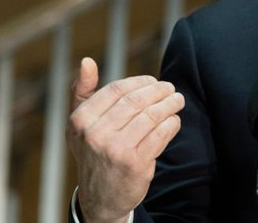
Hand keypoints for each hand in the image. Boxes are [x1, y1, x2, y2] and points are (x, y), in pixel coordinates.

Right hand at [67, 57, 184, 222]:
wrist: (100, 197)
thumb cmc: (93, 152)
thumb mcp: (80, 124)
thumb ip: (82, 92)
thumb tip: (87, 61)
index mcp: (81, 120)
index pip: (117, 89)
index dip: (140, 82)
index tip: (153, 81)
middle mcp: (95, 134)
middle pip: (137, 100)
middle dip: (159, 91)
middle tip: (171, 89)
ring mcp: (115, 149)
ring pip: (151, 115)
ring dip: (170, 105)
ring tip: (177, 101)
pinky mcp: (135, 164)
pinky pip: (161, 134)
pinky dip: (172, 124)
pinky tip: (174, 121)